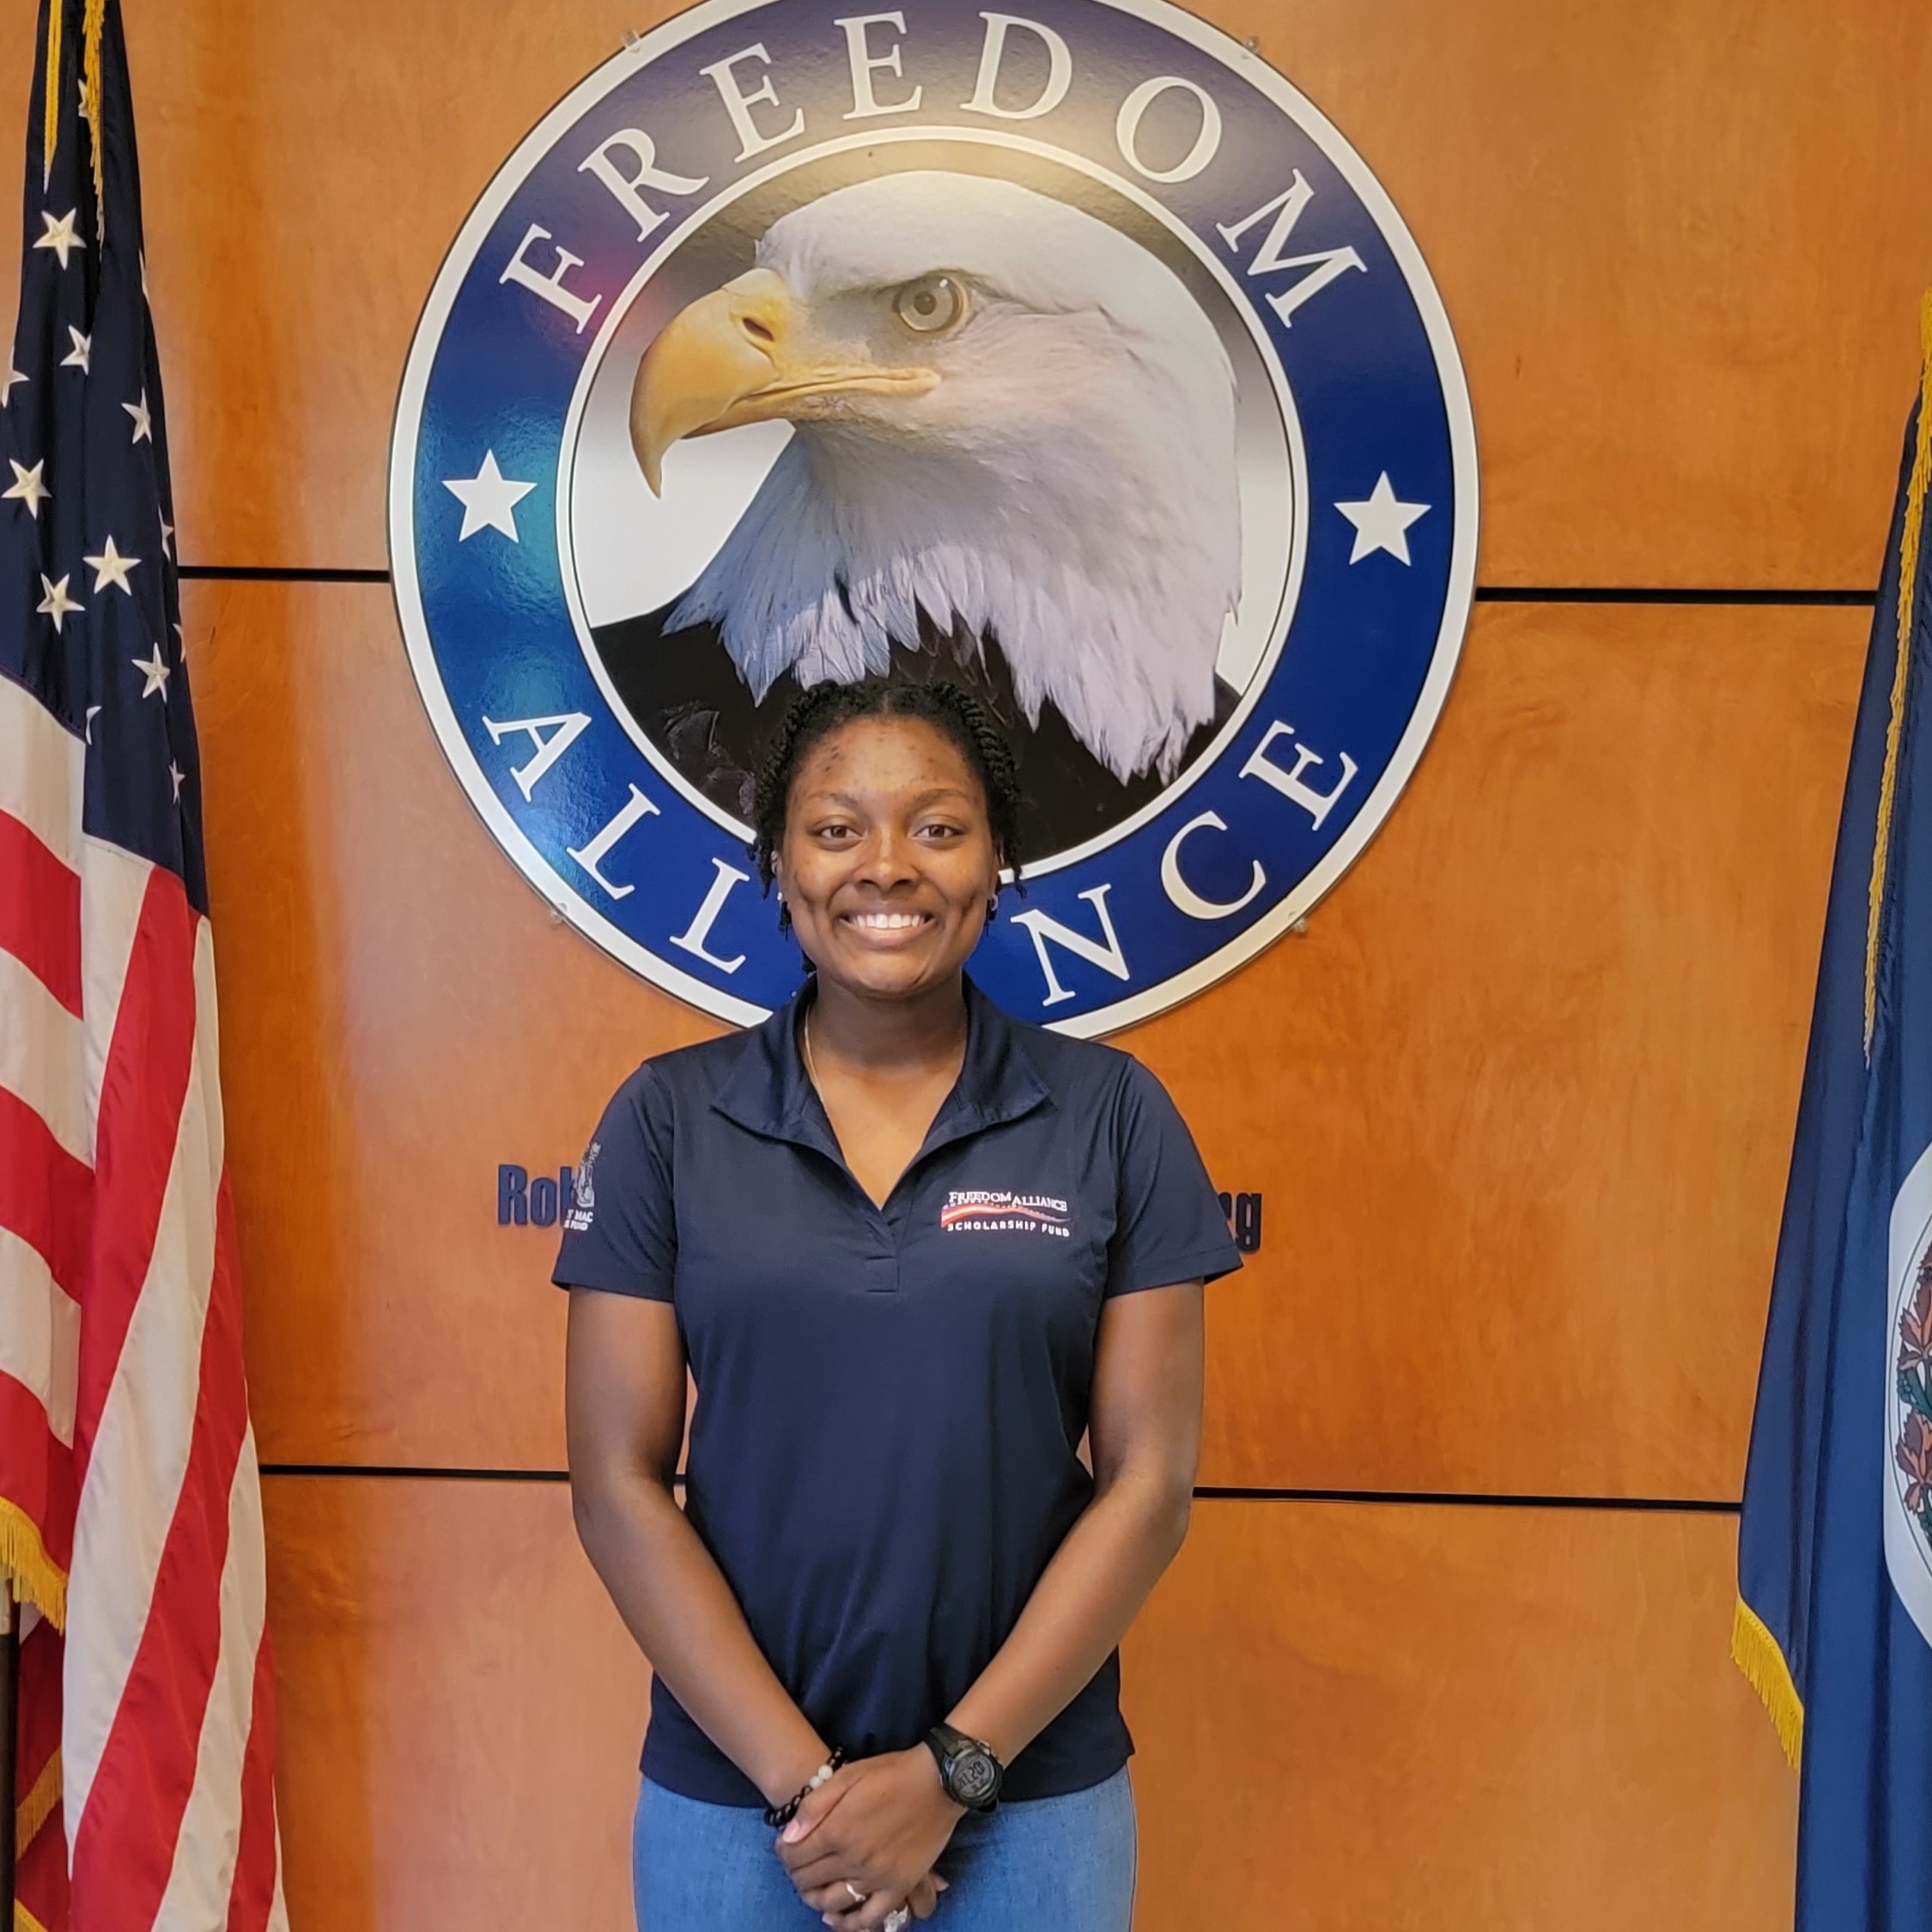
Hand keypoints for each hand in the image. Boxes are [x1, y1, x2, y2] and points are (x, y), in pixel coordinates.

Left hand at [776, 1747, 962, 1927]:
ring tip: (813, 1887)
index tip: (786, 1848)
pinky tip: (838, 1917)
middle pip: (809, 1880)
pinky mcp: (899, 1886)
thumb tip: (788, 1837)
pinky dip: (850, 1923)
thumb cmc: (890, 1773)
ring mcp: (877, 1877)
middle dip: (796, 1873)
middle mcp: (853, 1859)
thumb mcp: (847, 1775)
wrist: (938, 1782)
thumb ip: (814, 1806)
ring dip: (815, 1898)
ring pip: (833, 1902)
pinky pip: (870, 1917)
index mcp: (837, 1830)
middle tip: (797, 1865)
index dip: (784, 1853)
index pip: (795, 1855)